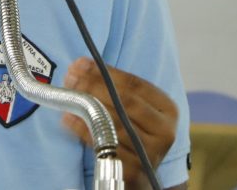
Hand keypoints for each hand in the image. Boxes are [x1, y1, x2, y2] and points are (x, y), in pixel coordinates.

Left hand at [62, 57, 178, 189]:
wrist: (141, 172)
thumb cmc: (133, 131)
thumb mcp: (133, 108)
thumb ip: (111, 85)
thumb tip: (80, 64)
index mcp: (167, 109)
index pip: (135, 84)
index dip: (105, 72)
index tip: (81, 64)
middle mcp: (164, 130)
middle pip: (126, 102)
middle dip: (94, 86)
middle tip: (71, 78)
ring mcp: (150, 152)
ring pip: (115, 123)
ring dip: (88, 106)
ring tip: (69, 95)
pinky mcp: (134, 170)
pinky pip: (105, 145)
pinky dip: (84, 129)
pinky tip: (69, 118)